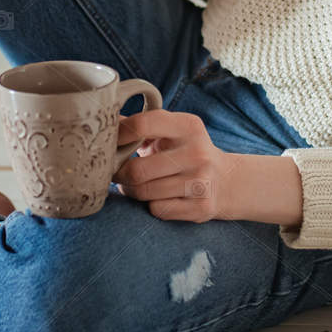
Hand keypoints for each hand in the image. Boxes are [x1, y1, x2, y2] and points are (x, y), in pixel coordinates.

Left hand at [111, 110, 305, 225]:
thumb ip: (139, 125)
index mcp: (188, 126)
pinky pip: (157, 209)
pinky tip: (158, 197)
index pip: (142, 125)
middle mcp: (198, 152)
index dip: (119, 136)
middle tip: (116, 173)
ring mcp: (202, 181)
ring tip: (135, 185)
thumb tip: (105, 122)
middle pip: (137, 170)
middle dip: (120, 174)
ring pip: (144, 193)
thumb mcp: (170, 131)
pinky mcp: (201, 207)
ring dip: (131, 191)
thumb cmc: (185, 152)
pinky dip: (151, 205)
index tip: (110, 145)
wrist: (226, 180)